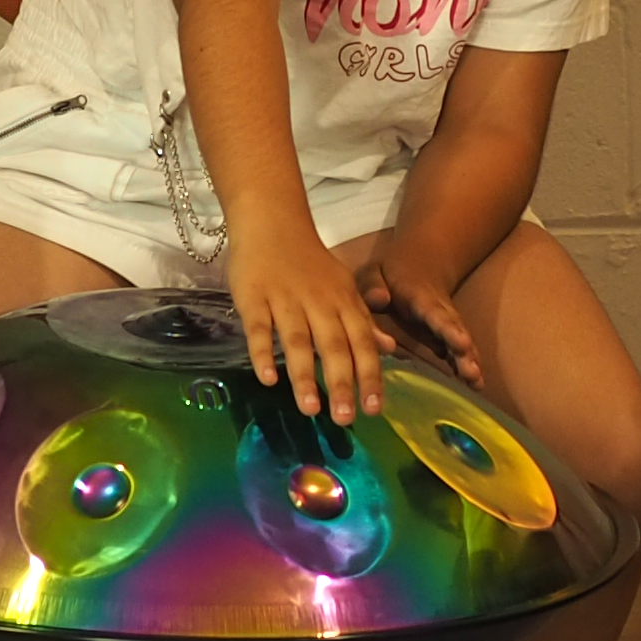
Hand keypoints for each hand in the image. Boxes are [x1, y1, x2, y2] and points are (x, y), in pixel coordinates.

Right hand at [230, 228, 391, 422]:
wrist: (272, 221)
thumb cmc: (309, 262)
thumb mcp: (343, 287)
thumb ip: (363, 320)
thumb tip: (388, 350)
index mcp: (343, 301)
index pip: (361, 342)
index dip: (369, 375)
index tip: (374, 409)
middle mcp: (318, 302)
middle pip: (333, 346)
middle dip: (341, 383)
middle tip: (345, 419)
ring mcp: (284, 300)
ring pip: (297, 341)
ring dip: (304, 376)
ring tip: (310, 410)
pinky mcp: (253, 298)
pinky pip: (259, 328)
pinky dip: (262, 353)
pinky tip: (267, 379)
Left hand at [355, 249, 485, 385]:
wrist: (417, 263)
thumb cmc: (388, 274)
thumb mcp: (375, 273)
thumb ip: (374, 286)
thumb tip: (380, 300)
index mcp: (420, 297)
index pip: (436, 314)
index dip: (449, 330)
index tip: (462, 343)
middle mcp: (440, 311)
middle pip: (455, 332)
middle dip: (465, 352)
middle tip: (472, 372)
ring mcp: (446, 323)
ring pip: (461, 342)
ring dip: (469, 362)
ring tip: (477, 384)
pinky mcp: (446, 334)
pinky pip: (458, 350)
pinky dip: (466, 365)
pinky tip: (474, 384)